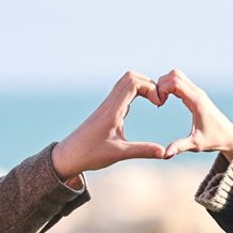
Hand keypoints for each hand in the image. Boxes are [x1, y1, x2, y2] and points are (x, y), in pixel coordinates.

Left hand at [51, 71, 167, 179]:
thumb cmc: (89, 155)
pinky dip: (137, 92)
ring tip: (155, 102)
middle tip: (159, 102)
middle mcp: (109, 103)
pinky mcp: (107, 110)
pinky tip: (144, 105)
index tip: (159, 104)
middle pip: (131, 77)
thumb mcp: (118, 154)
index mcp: (112, 110)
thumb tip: (165, 152)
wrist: (67, 156)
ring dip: (143, 87)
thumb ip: (143, 151)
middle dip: (150, 84)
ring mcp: (107, 105)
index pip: (133, 82)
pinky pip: (123, 91)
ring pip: (126, 82)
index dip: (150, 88)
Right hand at [157, 69, 232, 159]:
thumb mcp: (196, 145)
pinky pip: (180, 82)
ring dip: (165, 83)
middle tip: (157, 100)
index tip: (158, 104)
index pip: (175, 82)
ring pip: (177, 75)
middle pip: (175, 74)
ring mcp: (197, 92)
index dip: (162, 89)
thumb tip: (165, 154)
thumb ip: (180, 147)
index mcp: (197, 101)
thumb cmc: (214, 140)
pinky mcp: (196, 94)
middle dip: (161, 84)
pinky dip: (170, 86)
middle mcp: (197, 93)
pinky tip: (166, 100)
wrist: (230, 137)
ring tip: (160, 100)